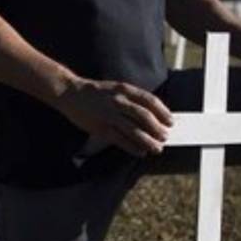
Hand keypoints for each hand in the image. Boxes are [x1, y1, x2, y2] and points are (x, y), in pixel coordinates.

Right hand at [55, 78, 172, 157]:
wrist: (70, 93)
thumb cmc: (96, 93)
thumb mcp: (115, 88)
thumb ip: (131, 99)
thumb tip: (151, 115)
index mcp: (124, 89)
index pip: (149, 100)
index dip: (163, 112)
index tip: (170, 121)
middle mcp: (118, 100)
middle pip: (144, 116)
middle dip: (157, 128)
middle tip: (165, 137)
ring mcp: (108, 114)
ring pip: (134, 130)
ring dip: (148, 141)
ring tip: (157, 148)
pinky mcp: (100, 127)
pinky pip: (120, 139)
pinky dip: (133, 147)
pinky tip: (140, 152)